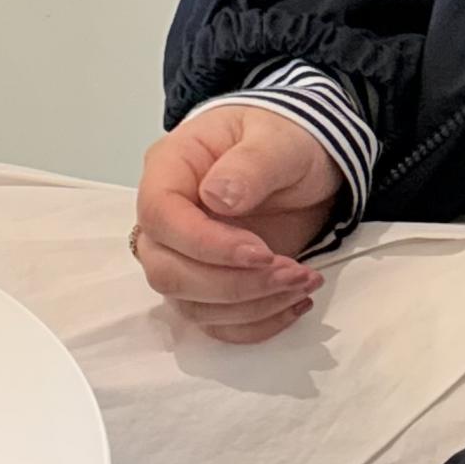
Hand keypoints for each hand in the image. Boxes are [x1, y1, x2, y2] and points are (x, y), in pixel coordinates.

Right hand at [134, 106, 342, 344]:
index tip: (260, 252)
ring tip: (304, 281)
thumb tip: (218, 196)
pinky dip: (258, 323)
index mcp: (170, 169)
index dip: (205, 244)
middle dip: (233, 284)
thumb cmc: (284, 141)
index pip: (160, 216)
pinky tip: (295, 302)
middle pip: (168, 272)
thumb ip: (250, 164)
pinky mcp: (213, 285)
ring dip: (252, 305)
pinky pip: (220, 323)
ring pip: (192, 305)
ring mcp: (186, 256)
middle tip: (291, 271)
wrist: (304, 162)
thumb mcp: (278, 140)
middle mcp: (168, 218)